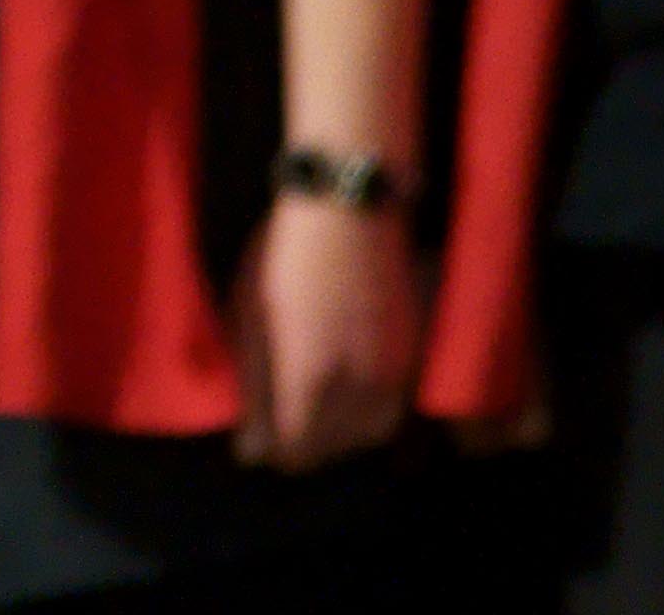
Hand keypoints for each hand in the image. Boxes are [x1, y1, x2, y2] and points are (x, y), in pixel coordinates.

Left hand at [234, 196, 422, 469]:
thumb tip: (251, 453)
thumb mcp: (251, 319)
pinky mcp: (412, 353)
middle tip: (282, 422)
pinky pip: (393, 406)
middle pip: (335, 448)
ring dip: (342, 433)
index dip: (275, 450)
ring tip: (315, 410)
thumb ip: (255, 391)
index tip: (259, 436)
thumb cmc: (284, 257)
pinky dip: (369, 411)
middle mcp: (361, 389)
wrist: (350, 211)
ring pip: (370, 432)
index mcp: (312, 383)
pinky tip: (347, 386)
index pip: (297, 452)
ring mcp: (394, 373)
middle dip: (308, 445)